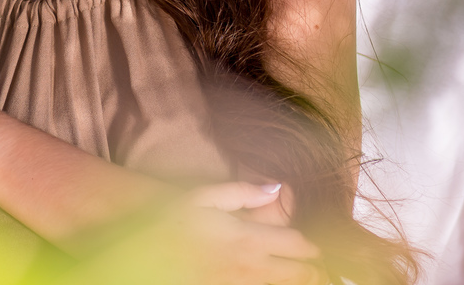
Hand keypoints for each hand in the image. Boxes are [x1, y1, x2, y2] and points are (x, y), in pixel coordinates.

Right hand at [76, 182, 322, 284]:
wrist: (142, 248)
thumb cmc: (172, 218)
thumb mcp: (204, 195)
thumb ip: (243, 193)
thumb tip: (275, 188)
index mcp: (246, 237)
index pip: (295, 245)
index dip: (311, 247)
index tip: (316, 247)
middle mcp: (247, 264)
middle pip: (294, 274)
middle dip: (312, 273)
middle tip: (321, 271)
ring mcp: (234, 282)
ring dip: (293, 281)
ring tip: (305, 278)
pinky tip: (267, 279)